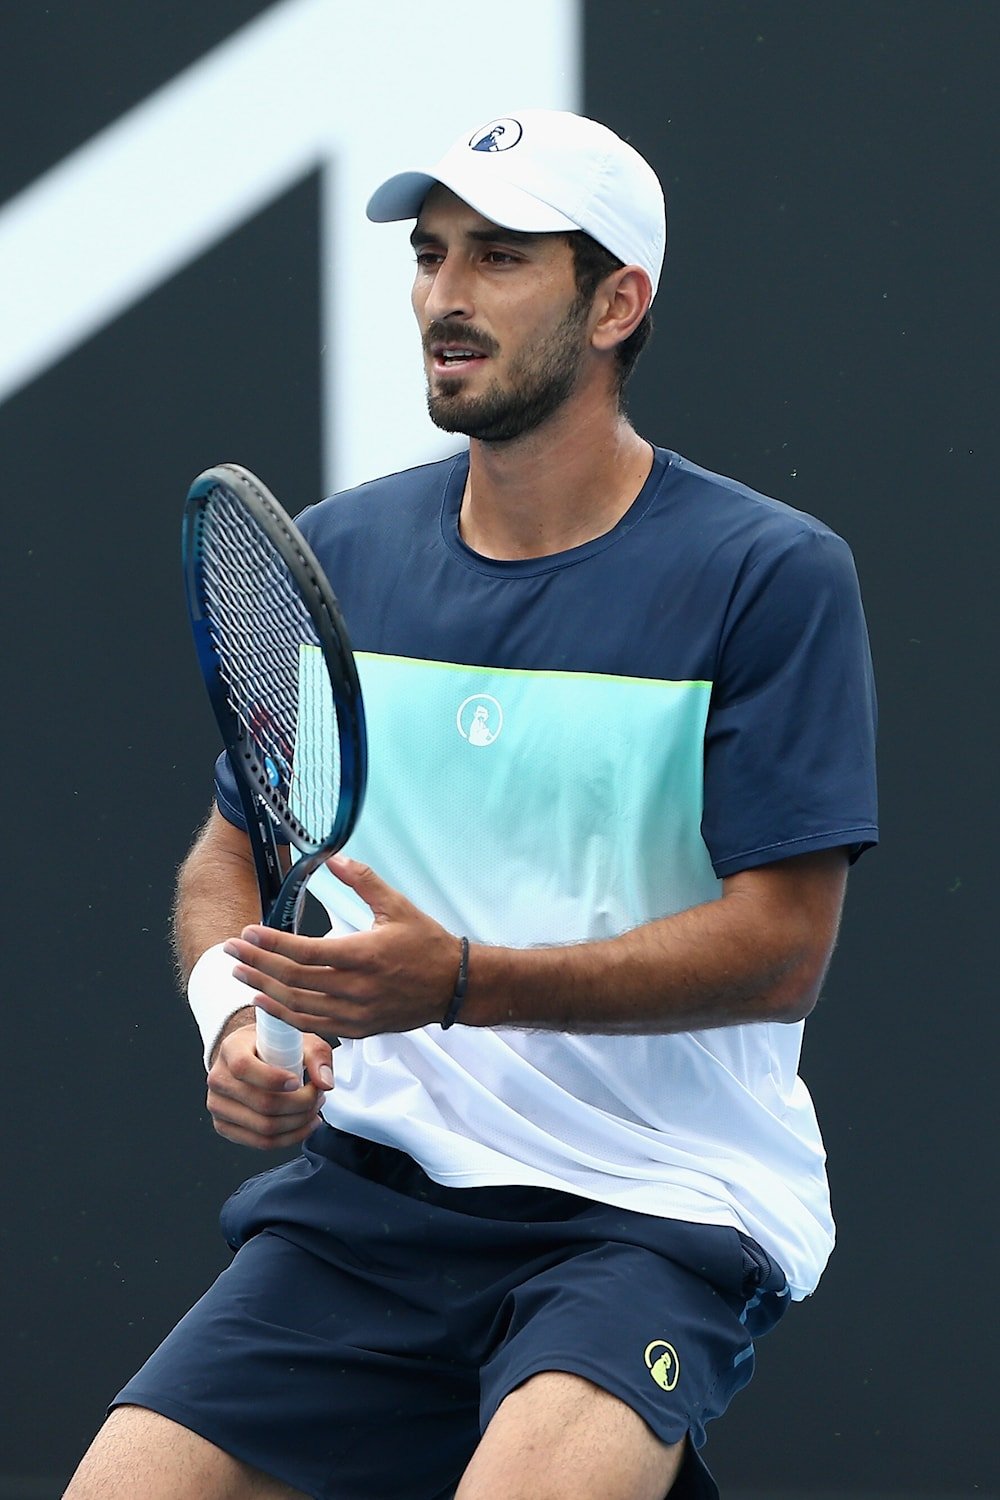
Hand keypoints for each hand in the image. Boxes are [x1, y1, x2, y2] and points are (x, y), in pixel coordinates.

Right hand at [206, 1013, 334, 1149]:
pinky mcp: (224, 1126)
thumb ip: (316, 1054)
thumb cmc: (273, 1046)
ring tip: (313, 1108)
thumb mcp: (297, 1038)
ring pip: (264, 1127)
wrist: (251, 1056)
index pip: (244, 1068)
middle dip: (301, 1104)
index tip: (298, 1081)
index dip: (274, 1079)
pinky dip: (290, 1137)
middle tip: (318, 1095)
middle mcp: (219, 1078)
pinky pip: (261, 1142)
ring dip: (299, 1122)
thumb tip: (324, 1083)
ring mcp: (218, 1105)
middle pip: (262, 1103)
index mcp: (231, 1049)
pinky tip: (304, 1124)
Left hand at [222, 855, 461, 1042]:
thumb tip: (334, 858)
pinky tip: (266, 1001)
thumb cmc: (427, 943)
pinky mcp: (358, 1029)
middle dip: (257, 963)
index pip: (305, 951)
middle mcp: (357, 988)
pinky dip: (285, 1014)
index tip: (247, 932)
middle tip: (230, 950)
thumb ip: (363, 881)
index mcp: (364, 955)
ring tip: (239, 974)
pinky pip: (313, 1024)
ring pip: (298, 1006)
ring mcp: (356, 1013)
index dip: (271, 943)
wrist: (453, 986)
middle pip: (293, 979)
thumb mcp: (398, 905)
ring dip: (264, 989)